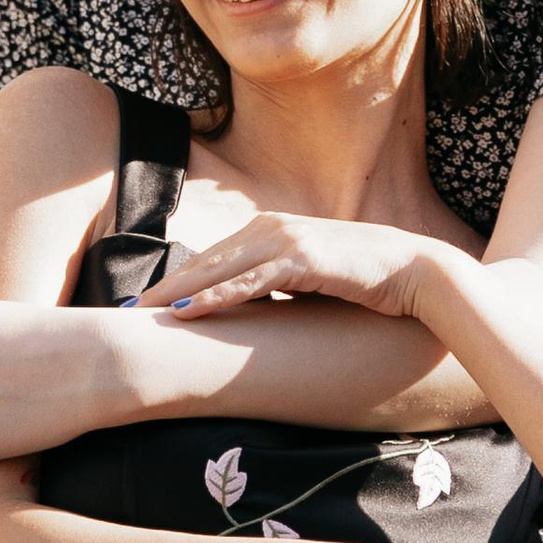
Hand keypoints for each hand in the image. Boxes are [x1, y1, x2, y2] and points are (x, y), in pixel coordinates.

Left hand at [143, 213, 450, 325]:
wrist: (415, 271)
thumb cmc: (365, 279)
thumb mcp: (311, 280)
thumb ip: (278, 285)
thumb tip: (251, 310)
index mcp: (272, 230)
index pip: (212, 257)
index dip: (176, 280)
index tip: (144, 304)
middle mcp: (273, 228)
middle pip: (206, 261)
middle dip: (164, 287)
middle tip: (127, 312)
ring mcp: (288, 242)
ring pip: (220, 269)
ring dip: (178, 293)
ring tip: (143, 314)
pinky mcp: (304, 261)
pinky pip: (252, 282)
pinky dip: (217, 296)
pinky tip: (189, 311)